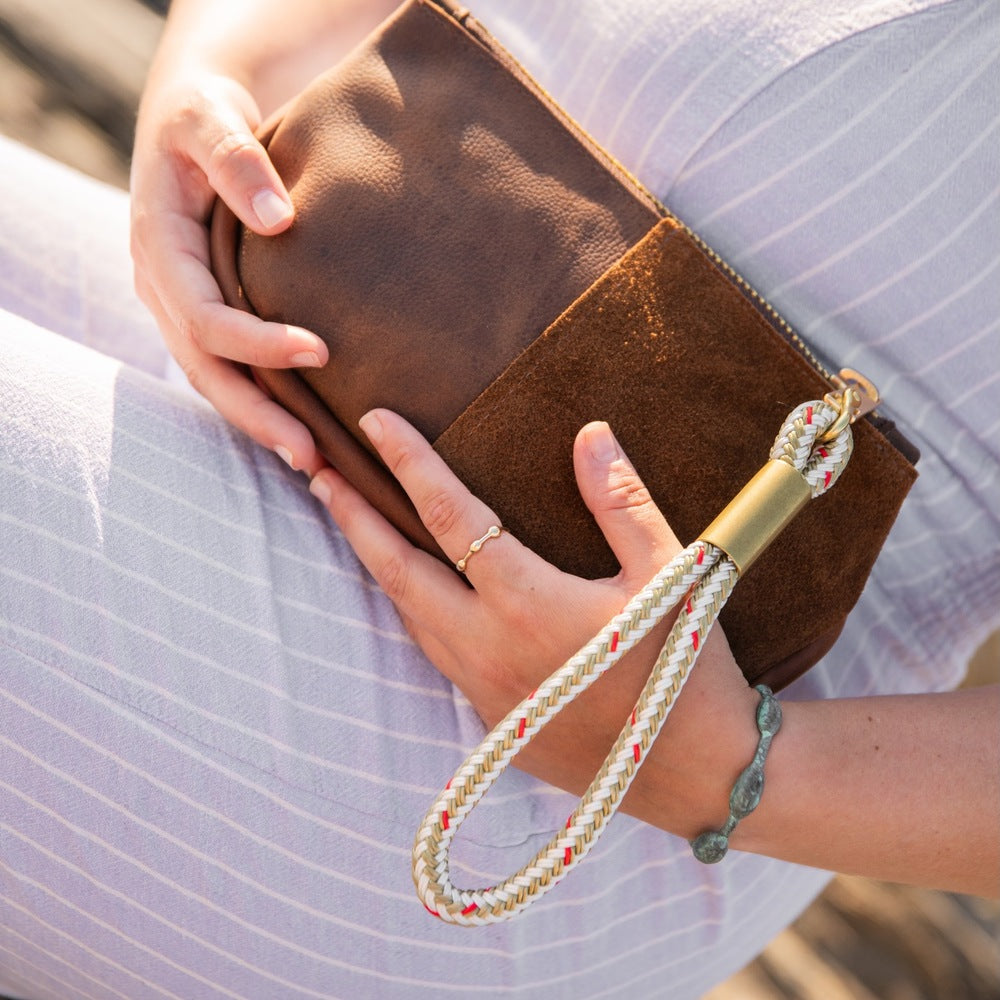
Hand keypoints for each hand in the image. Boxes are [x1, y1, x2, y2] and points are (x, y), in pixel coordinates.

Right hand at [130, 70, 327, 474]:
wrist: (196, 120)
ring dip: (260, 422)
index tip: (321, 352)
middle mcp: (164, 289)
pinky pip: (229, 367)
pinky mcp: (206, 313)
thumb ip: (238, 160)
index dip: (257, 342)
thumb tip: (279, 221)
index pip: (204, 318)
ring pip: (215, 379)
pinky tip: (305, 427)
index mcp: (160, 248)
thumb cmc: (207, 113)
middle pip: (206, 370)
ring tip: (313, 462)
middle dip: (256, 414)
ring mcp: (182, 306)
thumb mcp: (213, 117)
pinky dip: (263, 400)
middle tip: (311, 455)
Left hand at [308, 410, 760, 837]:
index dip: (410, 462)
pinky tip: (412, 590)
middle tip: (318, 474)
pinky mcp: (490, 719)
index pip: (450, 515)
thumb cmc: (685, 666)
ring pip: (407, 614)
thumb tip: (589, 433)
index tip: (375, 422)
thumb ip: (620, 502)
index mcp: (528, 603)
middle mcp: (489, 646)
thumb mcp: (669, 574)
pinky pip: (433, 651)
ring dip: (374, 564)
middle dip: (353, 517)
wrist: (696, 771)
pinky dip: (410, 608)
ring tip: (351, 522)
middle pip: (397, 570)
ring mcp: (483, 688)